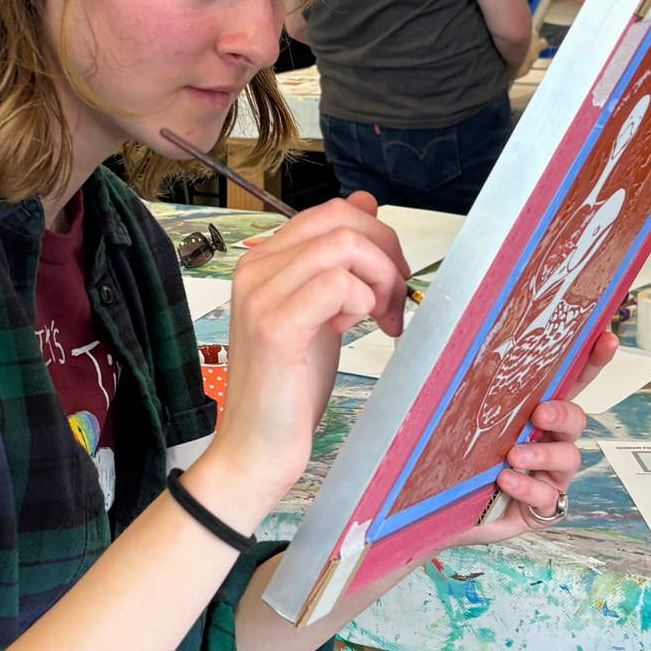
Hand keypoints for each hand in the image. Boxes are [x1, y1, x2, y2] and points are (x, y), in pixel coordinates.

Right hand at [185, 192, 409, 524]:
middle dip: (385, 254)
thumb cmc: (290, 386)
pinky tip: (356, 329)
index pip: (332, 212)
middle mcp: (255, 267)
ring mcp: (261, 294)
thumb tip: (364, 204)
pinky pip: (337, 284)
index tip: (389, 286)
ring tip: (381, 318)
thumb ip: (338, 262)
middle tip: (394, 302)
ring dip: (380, 280)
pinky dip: (363, 302)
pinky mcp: (275, 326)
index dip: (376, 240)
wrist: (257, 446)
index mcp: (264, 260)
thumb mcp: (323, 311)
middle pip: (340, 220)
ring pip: (343, 246)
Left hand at [452, 329, 617, 546]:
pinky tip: (506, 481)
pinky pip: (548, 498)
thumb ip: (460, 389)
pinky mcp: (540, 509)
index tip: (606, 340)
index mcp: (532, 414)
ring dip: (543, 454)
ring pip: (568, 458)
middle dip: (564, 413)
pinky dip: (529, 488)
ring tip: (514, 455)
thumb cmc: (451, 460)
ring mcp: (548, 477)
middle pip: (576, 419)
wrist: (433, 511)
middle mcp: (547, 442)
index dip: (591, 362)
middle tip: (541, 413)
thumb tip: (445, 349)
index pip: (568, 384)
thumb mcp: (453, 419)